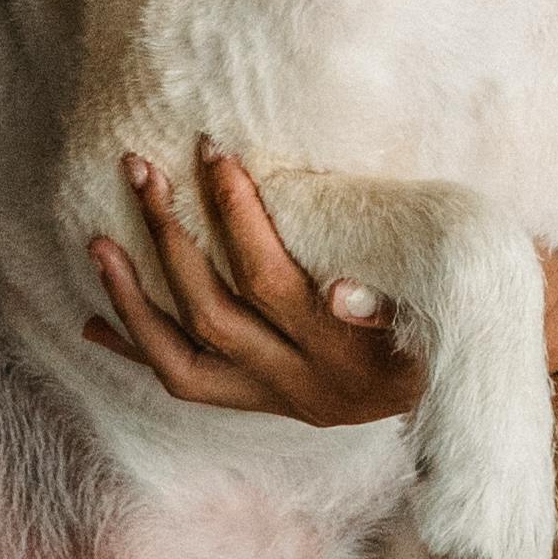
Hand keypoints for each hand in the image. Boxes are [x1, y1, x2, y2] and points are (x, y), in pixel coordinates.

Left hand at [84, 143, 422, 425]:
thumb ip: (392, 304)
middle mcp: (301, 388)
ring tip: (97, 243)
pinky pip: (186, 381)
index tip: (213, 152)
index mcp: (342, 357)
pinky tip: (94, 322)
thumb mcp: (440, 310)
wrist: (462, 397)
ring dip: (134, 301)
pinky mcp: (260, 406)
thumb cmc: (450, 324)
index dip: (235, 215)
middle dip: (169, 239)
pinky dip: (138, 348)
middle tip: (141, 170)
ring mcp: (275, 402)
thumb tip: (343, 293)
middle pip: (211, 315)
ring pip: (180, 364)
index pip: (268, 281)